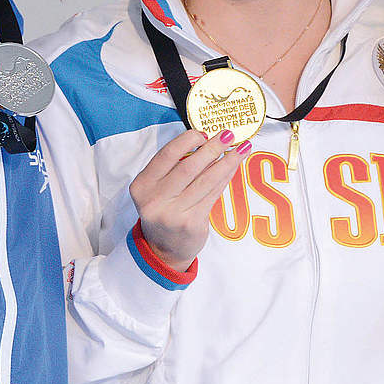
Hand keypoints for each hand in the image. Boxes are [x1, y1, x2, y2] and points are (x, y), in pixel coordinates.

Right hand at [129, 129, 251, 271]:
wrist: (163, 250)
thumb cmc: (164, 210)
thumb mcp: (158, 189)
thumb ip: (174, 167)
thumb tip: (206, 140)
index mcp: (143, 185)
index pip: (167, 155)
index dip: (187, 141)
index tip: (204, 133)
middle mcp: (155, 200)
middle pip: (189, 167)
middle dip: (212, 148)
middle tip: (228, 135)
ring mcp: (173, 214)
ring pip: (206, 180)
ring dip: (226, 161)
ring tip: (241, 148)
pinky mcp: (192, 224)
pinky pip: (213, 194)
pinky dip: (225, 177)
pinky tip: (234, 167)